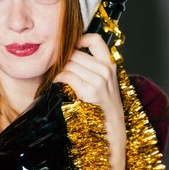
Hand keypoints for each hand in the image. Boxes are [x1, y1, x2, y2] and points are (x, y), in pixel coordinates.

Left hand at [54, 33, 126, 169]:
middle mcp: (106, 70)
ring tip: (57, 77)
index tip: (71, 46)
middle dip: (63, 59)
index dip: (79, 38)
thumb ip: (93, 68)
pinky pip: (66, 76)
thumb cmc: (104, 108)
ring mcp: (98, 80)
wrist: (111, 131)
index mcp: (110, 65)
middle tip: (57, 67)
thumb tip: (71, 55)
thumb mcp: (105, 84)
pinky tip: (57, 85)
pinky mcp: (88, 91)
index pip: (95, 39)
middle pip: (75, 53)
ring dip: (59, 69)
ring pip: (69, 63)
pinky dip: (58, 79)